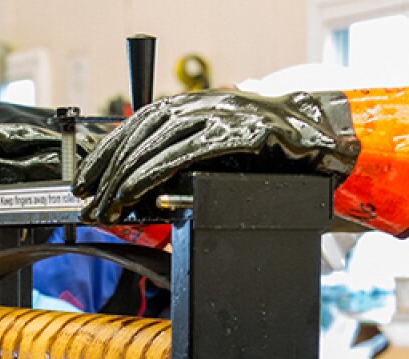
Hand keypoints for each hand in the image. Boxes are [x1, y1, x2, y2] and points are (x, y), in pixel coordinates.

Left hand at [73, 90, 359, 222]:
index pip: (137, 126)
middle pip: (141, 133)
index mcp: (194, 108)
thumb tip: (142, 199)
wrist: (324, 147)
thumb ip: (182, 172)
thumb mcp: (216, 164)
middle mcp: (204, 104)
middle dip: (110, 170)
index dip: (107, 154)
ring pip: (159, 140)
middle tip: (88, 201)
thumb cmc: (272, 161)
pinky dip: (158, 172)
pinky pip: (188, 151)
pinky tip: (139, 191)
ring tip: (109, 203)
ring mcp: (222, 114)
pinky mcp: (240, 130)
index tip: (84, 181)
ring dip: (128, 175)